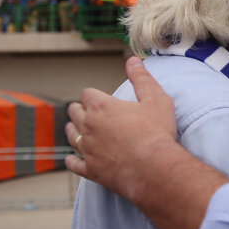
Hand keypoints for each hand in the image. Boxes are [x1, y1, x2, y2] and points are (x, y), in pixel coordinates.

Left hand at [66, 56, 177, 203]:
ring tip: (74, 129)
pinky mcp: (90, 169)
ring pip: (70, 135)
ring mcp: (87, 149)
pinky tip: (71, 159)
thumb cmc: (157, 132)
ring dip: (72, 130)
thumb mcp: (156, 99)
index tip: (99, 98)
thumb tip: (132, 60)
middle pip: (74, 112)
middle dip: (79, 109)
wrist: (155, 168)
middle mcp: (88, 126)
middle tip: (85, 111)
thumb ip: (142, 78)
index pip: (87, 94)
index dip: (93, 95)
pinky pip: (73, 163)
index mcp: (101, 106)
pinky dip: (71, 160)